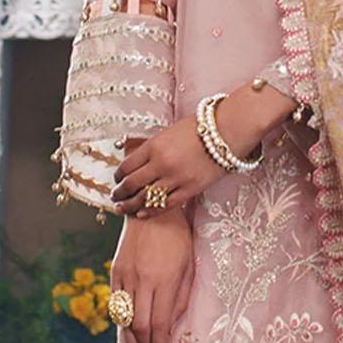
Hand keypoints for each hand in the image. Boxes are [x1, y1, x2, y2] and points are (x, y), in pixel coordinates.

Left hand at [111, 115, 227, 217]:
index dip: (118, 176)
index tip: (117, 179)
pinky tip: (142, 214)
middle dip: (120, 193)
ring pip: (146, 198)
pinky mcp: (190, 189)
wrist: (226, 132)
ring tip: (123, 208)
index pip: (127, 166)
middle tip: (115, 197)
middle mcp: (161, 163)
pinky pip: (166, 205)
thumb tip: (140, 160)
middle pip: (132, 184)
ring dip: (131, 205)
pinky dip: (151, 211)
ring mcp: (175, 178)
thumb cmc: (200, 128)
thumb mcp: (169, 132)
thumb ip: (154, 147)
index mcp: (154, 146)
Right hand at [111, 206, 193, 342]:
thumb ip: (181, 298)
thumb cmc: (179, 238)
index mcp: (166, 279)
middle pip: (140, 325)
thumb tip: (172, 326)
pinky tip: (126, 333)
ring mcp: (126, 275)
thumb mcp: (189, 265)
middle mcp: (143, 280)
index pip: (159, 323)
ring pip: (124, 317)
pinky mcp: (115, 271)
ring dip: (129, 342)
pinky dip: (120, 321)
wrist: (152, 209)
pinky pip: (116, 303)